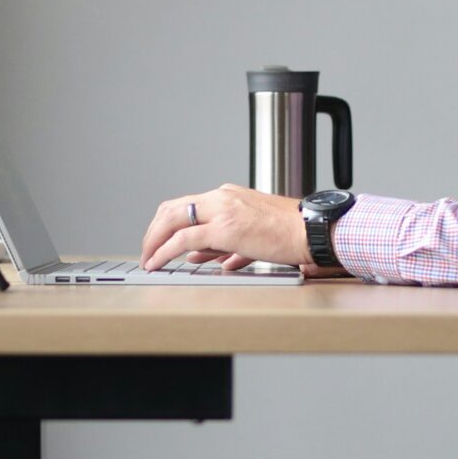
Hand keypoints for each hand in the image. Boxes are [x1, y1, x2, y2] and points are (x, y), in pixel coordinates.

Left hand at [140, 184, 312, 271]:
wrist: (310, 230)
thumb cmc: (291, 233)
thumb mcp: (252, 234)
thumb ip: (225, 244)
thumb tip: (203, 256)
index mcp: (228, 195)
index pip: (185, 204)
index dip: (165, 222)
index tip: (157, 239)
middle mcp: (222, 197)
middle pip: (171, 208)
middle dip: (153, 231)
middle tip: (146, 250)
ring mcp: (222, 211)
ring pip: (172, 221)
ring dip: (154, 241)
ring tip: (148, 259)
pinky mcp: (224, 229)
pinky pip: (183, 240)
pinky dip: (164, 251)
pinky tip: (157, 263)